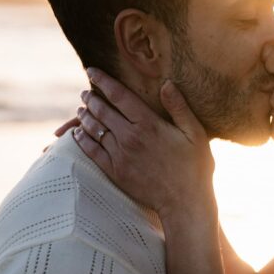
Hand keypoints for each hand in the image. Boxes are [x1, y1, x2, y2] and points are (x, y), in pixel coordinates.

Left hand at [72, 69, 214, 218]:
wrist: (185, 202)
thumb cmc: (194, 167)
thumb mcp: (195, 133)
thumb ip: (179, 107)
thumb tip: (167, 83)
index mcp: (148, 123)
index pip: (119, 95)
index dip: (102, 81)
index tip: (91, 71)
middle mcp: (130, 136)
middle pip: (102, 110)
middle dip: (91, 98)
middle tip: (85, 93)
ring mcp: (120, 155)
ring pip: (94, 129)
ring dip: (84, 117)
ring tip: (81, 110)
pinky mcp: (115, 171)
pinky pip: (92, 152)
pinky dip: (82, 140)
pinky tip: (78, 134)